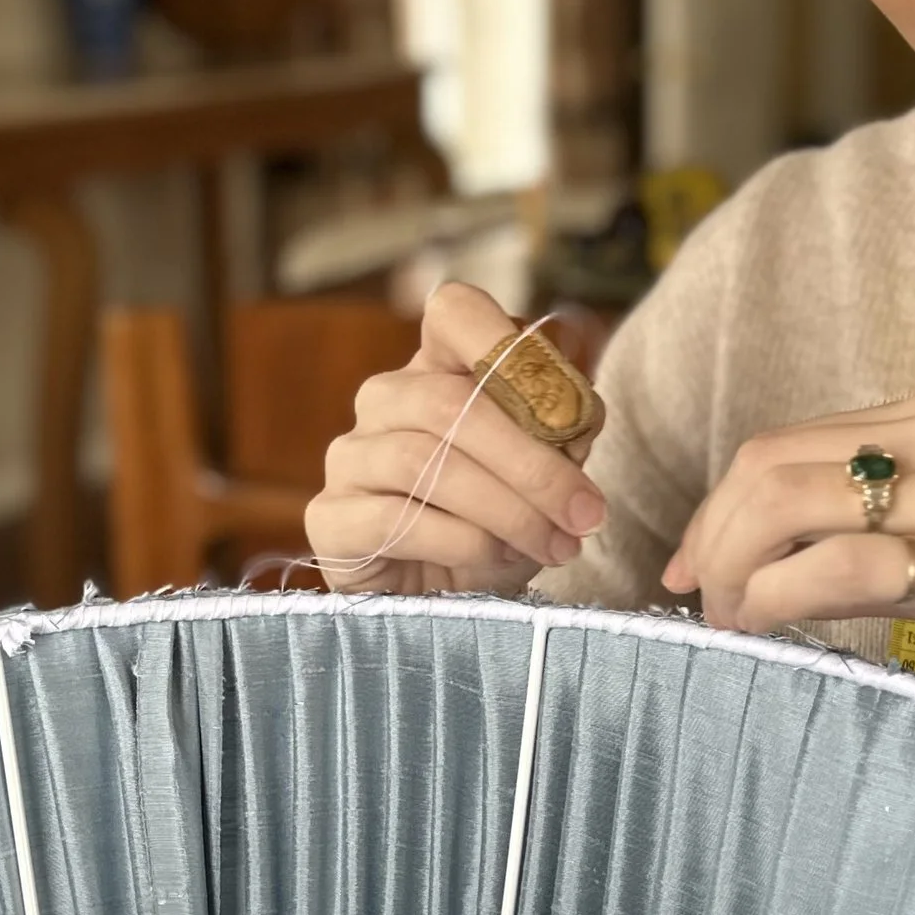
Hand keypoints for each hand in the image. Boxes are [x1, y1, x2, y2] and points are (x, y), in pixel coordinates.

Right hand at [304, 281, 606, 598]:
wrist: (454, 602)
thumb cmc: (502, 522)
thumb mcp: (550, 469)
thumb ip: (568, 424)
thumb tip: (582, 404)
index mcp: (439, 366)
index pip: (455, 312)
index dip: (507, 341)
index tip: (569, 404)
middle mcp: (385, 400)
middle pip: (449, 402)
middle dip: (531, 463)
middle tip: (585, 512)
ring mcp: (349, 457)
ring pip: (423, 462)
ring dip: (506, 509)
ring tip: (554, 544)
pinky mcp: (329, 518)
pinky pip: (395, 519)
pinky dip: (461, 541)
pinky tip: (496, 559)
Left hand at [665, 388, 914, 898]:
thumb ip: (911, 534)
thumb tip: (815, 570)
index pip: (791, 442)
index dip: (722, 504)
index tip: (696, 567)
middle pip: (771, 463)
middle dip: (707, 532)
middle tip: (688, 599)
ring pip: (788, 503)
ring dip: (728, 566)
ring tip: (719, 624)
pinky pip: (839, 564)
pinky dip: (773, 596)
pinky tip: (757, 632)